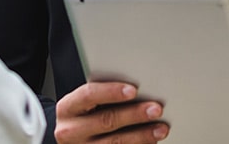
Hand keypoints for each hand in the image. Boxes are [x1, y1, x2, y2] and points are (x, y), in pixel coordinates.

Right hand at [54, 81, 168, 142]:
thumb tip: (136, 90)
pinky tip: (150, 142)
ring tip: (160, 128)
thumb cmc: (82, 117)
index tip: (133, 90)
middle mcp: (71, 131)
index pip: (88, 95)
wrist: (71, 140)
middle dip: (134, 114)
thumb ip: (102, 97)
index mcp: (68, 108)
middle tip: (155, 109)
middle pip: (106, 121)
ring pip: (114, 143)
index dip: (111, 91)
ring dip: (142, 135)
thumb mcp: (84, 104)